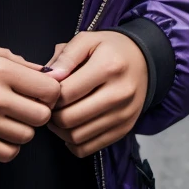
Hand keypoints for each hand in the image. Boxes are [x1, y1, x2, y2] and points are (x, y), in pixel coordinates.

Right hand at [0, 45, 60, 162]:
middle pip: (42, 116)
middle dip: (38, 111)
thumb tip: (49, 75)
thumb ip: (19, 63)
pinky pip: (9, 153)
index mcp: (1, 69)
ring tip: (7, 117)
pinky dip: (9, 146)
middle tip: (25, 106)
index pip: (50, 89)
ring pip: (27, 136)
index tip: (41, 92)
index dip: (51, 92)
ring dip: (22, 128)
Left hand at [42, 31, 147, 157]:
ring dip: (59, 130)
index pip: (67, 92)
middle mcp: (118, 95)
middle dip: (52, 114)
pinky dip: (73, 142)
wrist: (143, 61)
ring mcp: (123, 116)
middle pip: (70, 118)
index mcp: (108, 67)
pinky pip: (89, 149)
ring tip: (56, 115)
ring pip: (77, 137)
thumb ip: (65, 56)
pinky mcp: (123, 130)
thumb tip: (48, 77)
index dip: (49, 94)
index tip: (46, 90)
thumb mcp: (87, 39)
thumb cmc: (109, 48)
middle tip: (48, 105)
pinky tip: (71, 127)